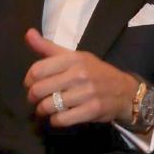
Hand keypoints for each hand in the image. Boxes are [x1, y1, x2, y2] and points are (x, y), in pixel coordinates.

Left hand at [23, 28, 138, 126]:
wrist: (124, 90)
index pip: (37, 70)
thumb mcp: (73, 56)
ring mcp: (86, 93)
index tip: (31, 84)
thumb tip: (28, 33)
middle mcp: (79, 74)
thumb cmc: (94, 72)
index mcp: (73, 58)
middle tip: (36, 99)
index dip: (29, 80)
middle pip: (39, 90)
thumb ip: (48, 47)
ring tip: (46, 109)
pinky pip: (61, 119)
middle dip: (33, 97)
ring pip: (48, 106)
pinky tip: (58, 116)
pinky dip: (55, 120)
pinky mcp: (91, 110)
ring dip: (42, 110)